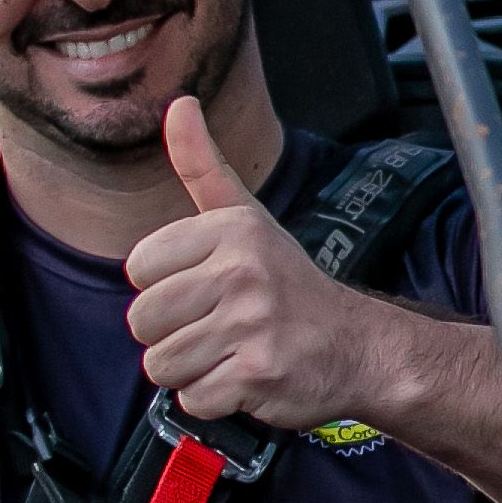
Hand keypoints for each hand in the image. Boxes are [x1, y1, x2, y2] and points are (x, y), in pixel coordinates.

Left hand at [120, 100, 407, 428]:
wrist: (362, 346)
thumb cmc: (290, 285)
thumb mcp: (247, 218)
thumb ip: (203, 165)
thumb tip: (179, 103)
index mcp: (231, 230)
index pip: (139, 268)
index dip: (165, 287)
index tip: (206, 288)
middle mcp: (242, 271)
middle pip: (143, 320)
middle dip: (173, 334)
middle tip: (218, 327)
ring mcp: (252, 324)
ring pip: (162, 363)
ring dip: (192, 369)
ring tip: (231, 352)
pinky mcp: (258, 373)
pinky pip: (193, 397)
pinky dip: (215, 398)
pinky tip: (244, 378)